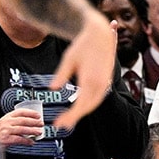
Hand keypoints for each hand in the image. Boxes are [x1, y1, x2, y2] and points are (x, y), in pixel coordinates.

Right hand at [0, 105, 44, 146]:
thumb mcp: (5, 122)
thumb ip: (15, 122)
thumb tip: (30, 124)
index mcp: (7, 116)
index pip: (21, 112)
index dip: (31, 113)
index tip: (38, 115)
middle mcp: (7, 122)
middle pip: (23, 120)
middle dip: (34, 122)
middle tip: (41, 124)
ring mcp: (6, 130)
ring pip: (22, 129)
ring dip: (32, 131)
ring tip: (39, 132)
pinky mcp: (6, 139)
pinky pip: (19, 139)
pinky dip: (27, 141)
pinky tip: (31, 142)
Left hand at [48, 12, 115, 130]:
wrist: (99, 34)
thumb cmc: (82, 45)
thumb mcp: (68, 59)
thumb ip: (61, 75)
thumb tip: (52, 88)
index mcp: (90, 80)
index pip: (80, 105)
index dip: (70, 117)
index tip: (58, 124)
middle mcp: (100, 83)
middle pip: (88, 107)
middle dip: (75, 117)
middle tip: (60, 124)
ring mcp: (105, 82)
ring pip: (94, 103)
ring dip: (82, 111)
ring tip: (67, 118)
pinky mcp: (106, 79)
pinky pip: (97, 97)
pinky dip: (88, 104)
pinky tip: (79, 106)